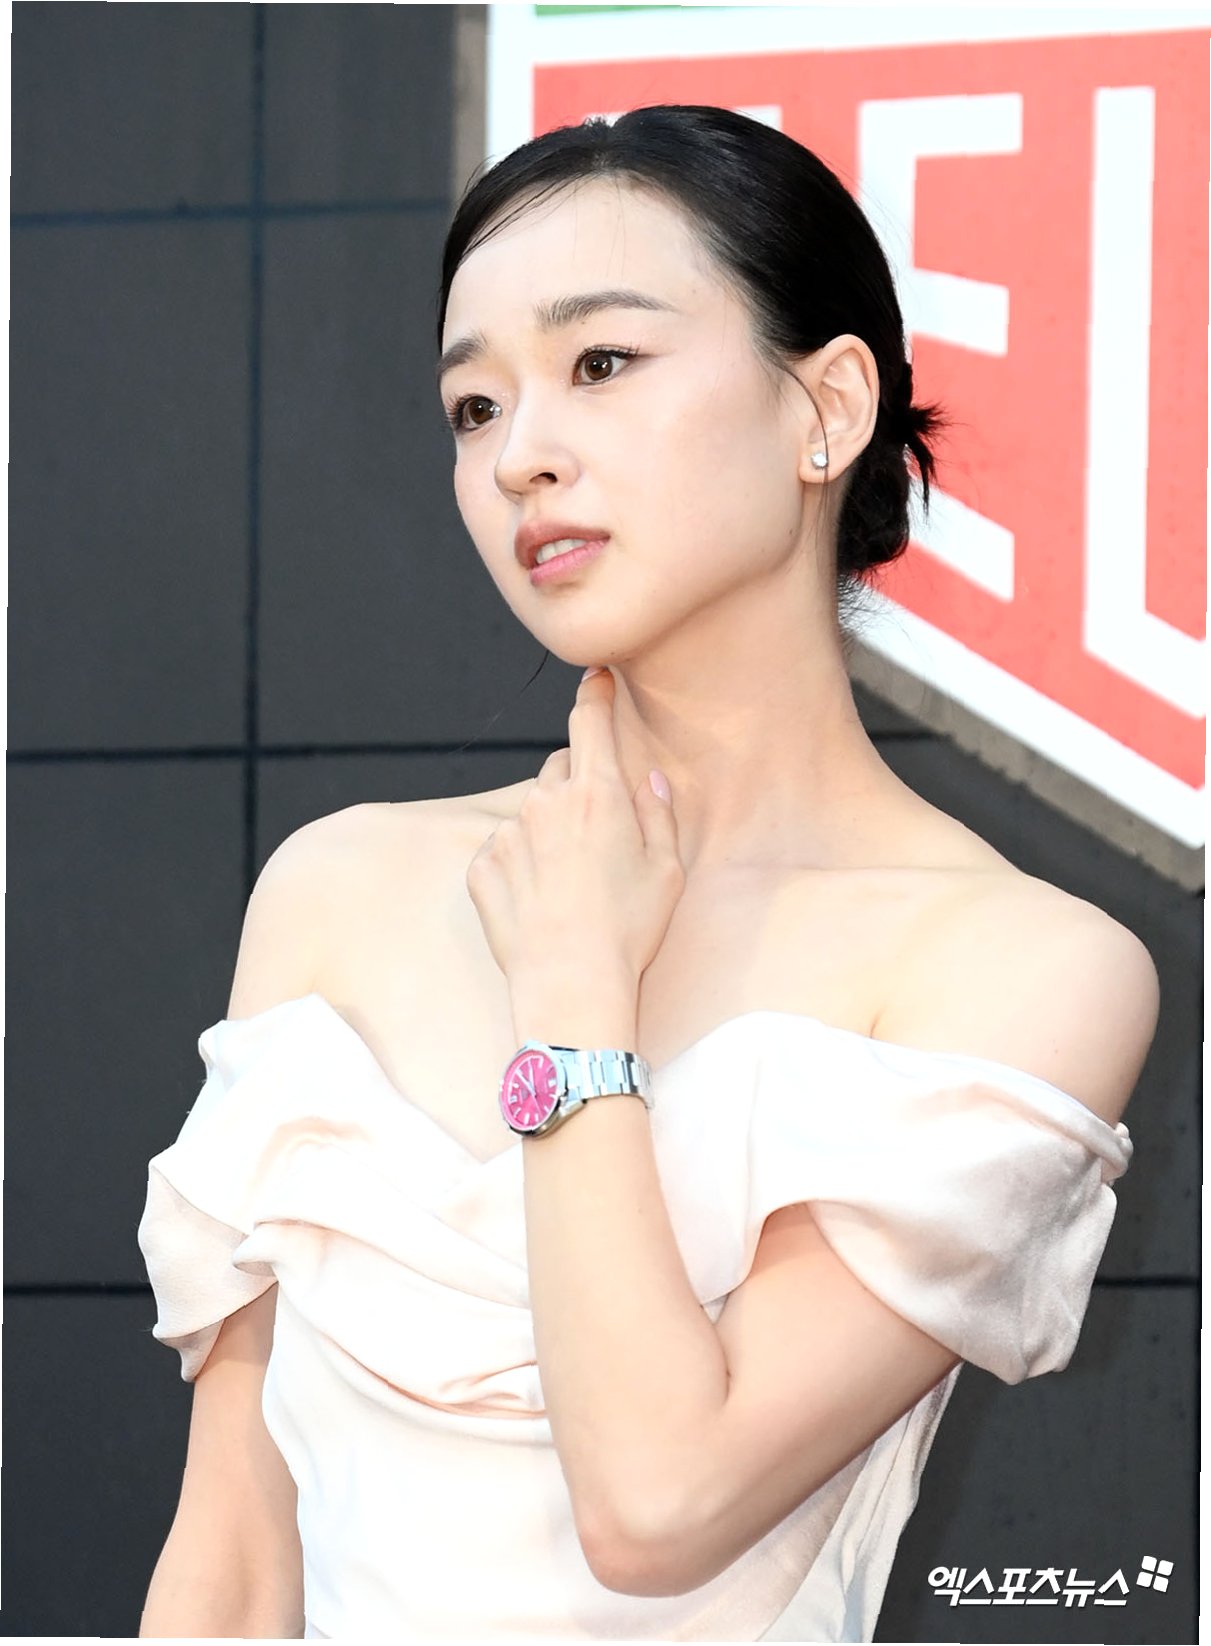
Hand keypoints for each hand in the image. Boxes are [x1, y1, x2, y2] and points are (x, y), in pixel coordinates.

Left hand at [465, 668, 685, 992]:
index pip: (590, 724)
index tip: (596, 679)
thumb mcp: (667, 870)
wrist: (570, 984)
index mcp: (598, 795)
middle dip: (577, 787)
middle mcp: (546, 802)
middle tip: (597, 839)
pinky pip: (501, 850)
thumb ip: (659, 813)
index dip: (595, 696)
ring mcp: (508, 833)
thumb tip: (648, 780)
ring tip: (570, 885)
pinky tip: (540, 901)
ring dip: (547, 832)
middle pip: (560, 768)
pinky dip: (518, 865)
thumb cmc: (627, 930)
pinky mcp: (481, 866)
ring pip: (530, 813)